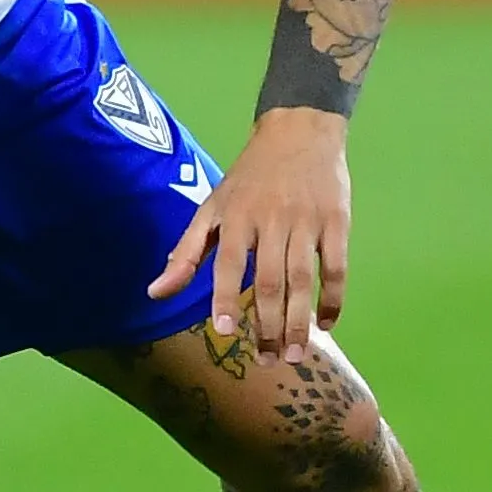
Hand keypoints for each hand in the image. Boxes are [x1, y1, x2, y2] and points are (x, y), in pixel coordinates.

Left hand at [148, 107, 351, 362]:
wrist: (299, 129)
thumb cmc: (249, 176)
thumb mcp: (212, 206)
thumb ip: (187, 253)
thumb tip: (155, 293)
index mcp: (236, 216)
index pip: (228, 263)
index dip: (225, 297)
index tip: (225, 331)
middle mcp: (271, 220)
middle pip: (270, 280)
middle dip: (269, 325)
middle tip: (268, 362)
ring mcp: (306, 221)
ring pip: (303, 279)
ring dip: (300, 321)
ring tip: (295, 355)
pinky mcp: (337, 221)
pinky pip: (336, 268)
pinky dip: (333, 299)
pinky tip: (326, 324)